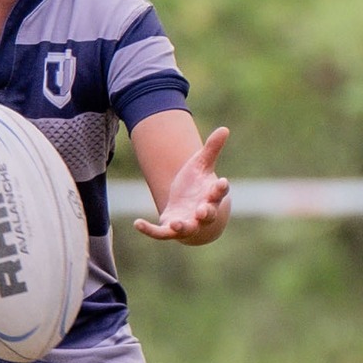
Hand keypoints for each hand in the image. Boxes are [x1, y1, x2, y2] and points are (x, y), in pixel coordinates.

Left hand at [134, 126, 229, 242]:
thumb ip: (211, 149)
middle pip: (208, 214)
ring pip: (187, 229)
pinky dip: (150, 230)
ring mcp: (187, 223)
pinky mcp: (170, 229)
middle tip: (203, 210)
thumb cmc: (197, 186)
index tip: (222, 182)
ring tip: (176, 223)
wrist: (189, 210)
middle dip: (206, 212)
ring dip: (182, 227)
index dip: (221, 188)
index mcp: (211, 195)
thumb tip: (224, 128)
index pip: (219, 192)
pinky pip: (161, 233)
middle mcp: (202, 212)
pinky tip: (137, 223)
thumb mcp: (201, 165)